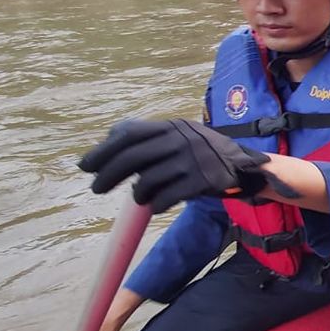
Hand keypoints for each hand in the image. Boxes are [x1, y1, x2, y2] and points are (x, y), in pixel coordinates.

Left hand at [79, 119, 269, 212]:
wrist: (244, 167)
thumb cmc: (203, 153)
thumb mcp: (179, 136)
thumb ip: (148, 136)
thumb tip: (109, 137)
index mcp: (171, 126)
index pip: (128, 135)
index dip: (103, 151)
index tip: (86, 166)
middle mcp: (180, 139)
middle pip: (132, 158)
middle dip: (108, 175)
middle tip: (96, 188)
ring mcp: (191, 161)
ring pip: (146, 181)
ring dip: (138, 194)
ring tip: (141, 196)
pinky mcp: (201, 181)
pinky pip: (165, 198)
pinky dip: (155, 205)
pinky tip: (157, 205)